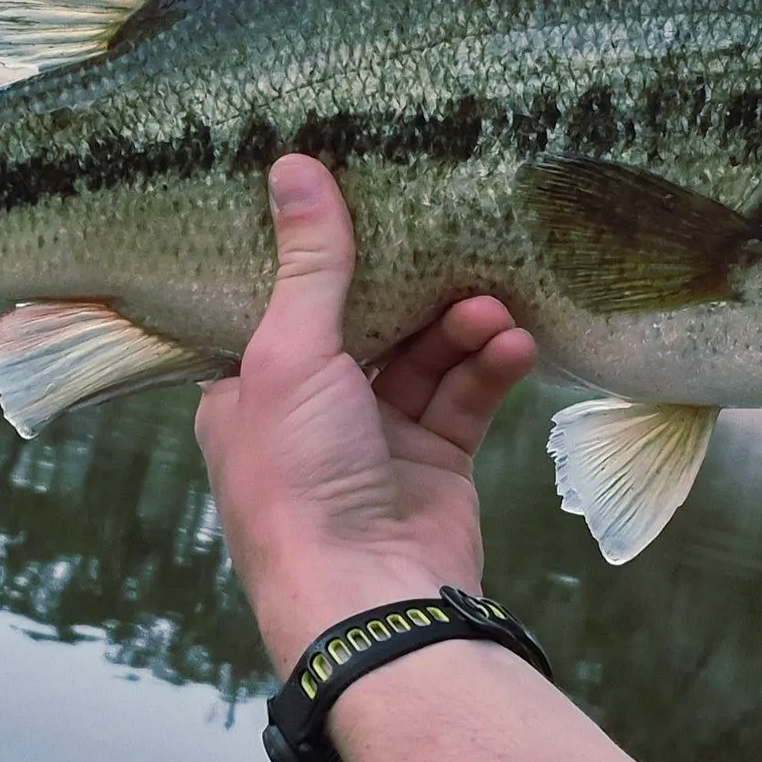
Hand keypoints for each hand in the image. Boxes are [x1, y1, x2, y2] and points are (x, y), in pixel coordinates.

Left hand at [194, 155, 535, 672]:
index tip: (356, 194)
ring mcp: (372, 437)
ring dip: (458, 326)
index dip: (314, 253)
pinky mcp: (433, 462)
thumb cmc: (299, 476)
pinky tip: (515, 342)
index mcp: (246, 388)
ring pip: (421, 357)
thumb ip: (309, 263)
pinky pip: (463, 398)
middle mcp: (306, 410)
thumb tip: (292, 165)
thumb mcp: (290, 354)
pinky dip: (489, 368)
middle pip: (361, 323)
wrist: (370, 596)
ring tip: (491, 304)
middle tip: (447, 238)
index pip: (277, 301)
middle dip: (408, 286)